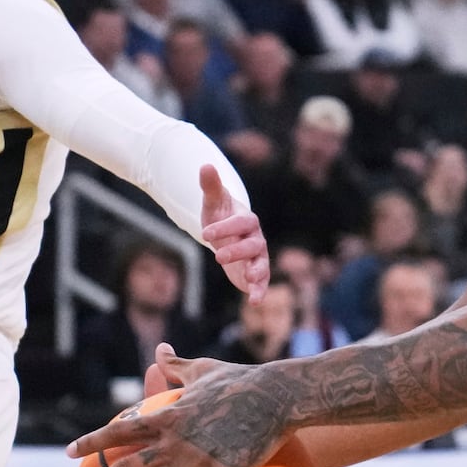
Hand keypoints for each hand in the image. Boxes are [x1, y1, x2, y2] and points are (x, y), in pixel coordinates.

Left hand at [43, 346, 288, 466]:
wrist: (276, 394)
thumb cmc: (242, 379)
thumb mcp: (203, 369)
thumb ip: (176, 366)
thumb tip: (160, 349)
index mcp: (165, 418)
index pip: (119, 430)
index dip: (92, 441)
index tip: (67, 452)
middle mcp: (173, 443)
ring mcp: (196, 463)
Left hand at [199, 164, 268, 302]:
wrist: (225, 231)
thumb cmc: (219, 214)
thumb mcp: (213, 202)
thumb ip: (211, 186)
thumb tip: (205, 165)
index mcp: (246, 219)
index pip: (240, 222)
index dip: (225, 227)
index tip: (204, 233)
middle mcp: (256, 238)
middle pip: (252, 244)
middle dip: (236, 250)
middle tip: (218, 256)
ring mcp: (257, 256)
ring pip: (261, 263)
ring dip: (258, 273)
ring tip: (250, 280)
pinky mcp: (254, 272)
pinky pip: (261, 281)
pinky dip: (259, 291)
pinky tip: (254, 301)